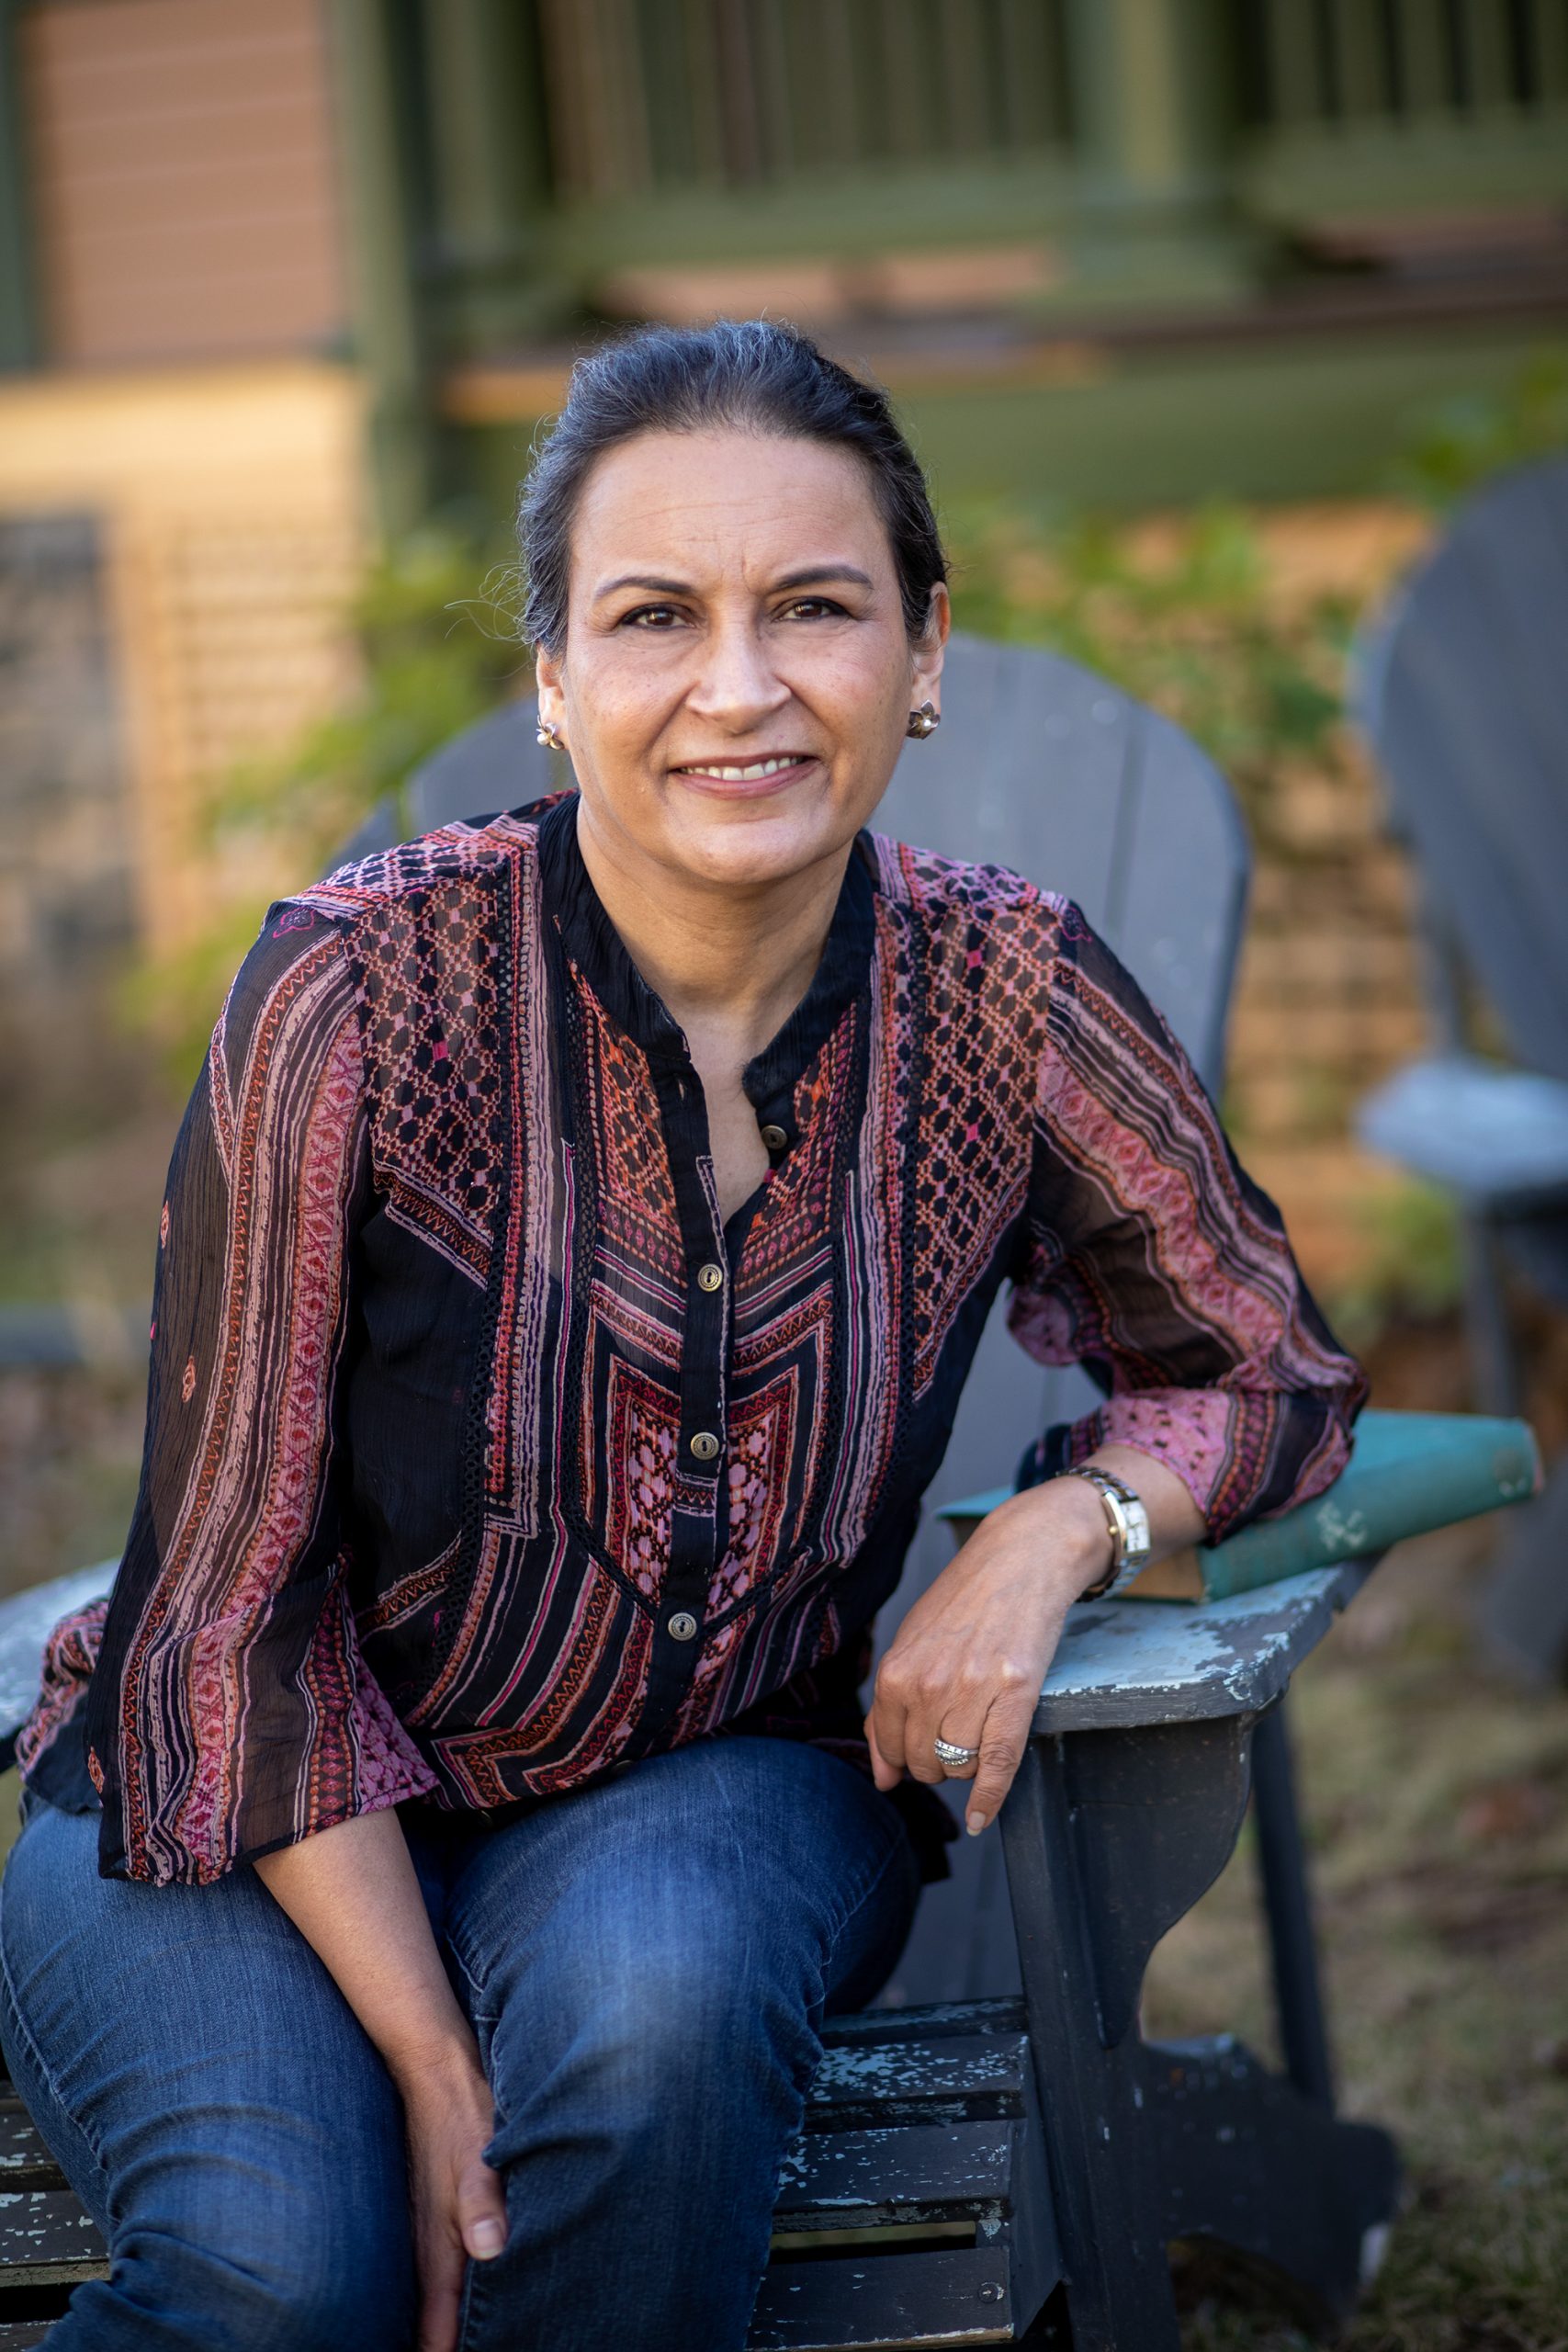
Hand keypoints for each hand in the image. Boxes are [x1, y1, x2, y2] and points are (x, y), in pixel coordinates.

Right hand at [395, 2043, 508, 2351]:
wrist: (437, 2068)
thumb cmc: (463, 2113)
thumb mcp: (479, 2154)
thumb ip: (483, 2203)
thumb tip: (488, 2248)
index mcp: (437, 2248)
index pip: (433, 2331)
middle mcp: (426, 2249)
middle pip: (430, 2326)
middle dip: (444, 2347)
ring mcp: (426, 2233)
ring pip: (434, 2302)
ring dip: (446, 2328)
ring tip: (475, 2343)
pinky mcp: (433, 2217)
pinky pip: (440, 2275)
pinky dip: (450, 2301)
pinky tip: (471, 2303)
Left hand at [866, 1478, 1110, 1834]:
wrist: (1020, 1560)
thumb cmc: (964, 1602)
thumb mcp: (911, 1645)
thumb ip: (889, 1711)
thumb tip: (882, 1779)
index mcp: (895, 1672)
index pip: (889, 1747)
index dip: (904, 1755)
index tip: (921, 1744)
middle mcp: (928, 1684)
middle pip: (924, 1764)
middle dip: (936, 1761)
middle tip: (954, 1730)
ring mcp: (972, 1689)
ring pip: (959, 1768)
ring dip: (966, 1765)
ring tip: (978, 1728)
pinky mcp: (1016, 1692)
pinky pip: (997, 1766)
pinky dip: (989, 1800)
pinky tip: (981, 1818)